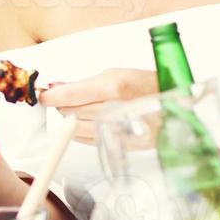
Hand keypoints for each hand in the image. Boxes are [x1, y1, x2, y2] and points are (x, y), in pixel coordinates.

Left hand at [36, 68, 156, 142]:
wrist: (176, 104)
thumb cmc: (144, 84)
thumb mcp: (113, 74)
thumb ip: (81, 83)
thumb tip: (53, 87)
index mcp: (112, 88)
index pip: (68, 96)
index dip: (50, 97)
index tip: (43, 96)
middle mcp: (114, 110)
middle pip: (69, 113)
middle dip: (62, 106)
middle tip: (65, 98)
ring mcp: (119, 130)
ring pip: (76, 129)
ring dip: (71, 119)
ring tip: (80, 109)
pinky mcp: (123, 144)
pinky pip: (88, 141)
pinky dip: (82, 131)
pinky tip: (89, 121)